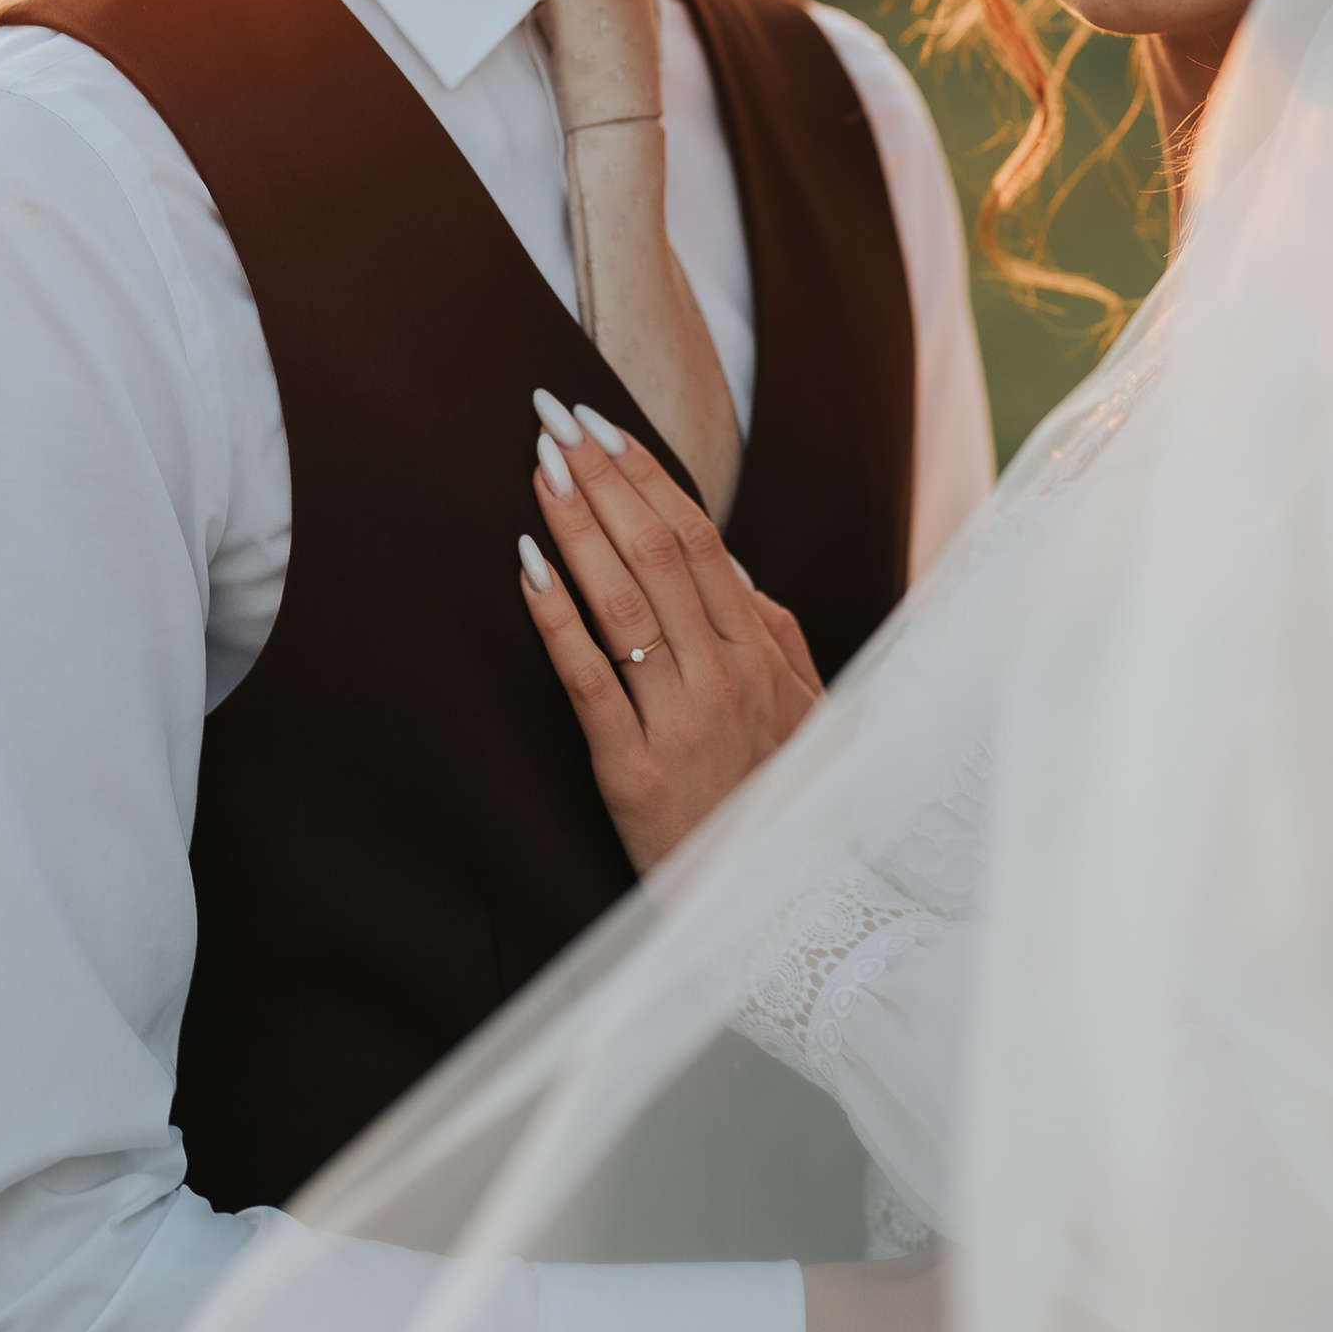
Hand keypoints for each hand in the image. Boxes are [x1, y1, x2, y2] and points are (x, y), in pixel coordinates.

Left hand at [517, 391, 823, 873]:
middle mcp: (724, 676)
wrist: (783, 912)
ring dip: (578, 524)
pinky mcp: (632, 772)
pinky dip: (557, 618)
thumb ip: (778, 641)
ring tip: (539, 469)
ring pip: (624, 600)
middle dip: (604, 479)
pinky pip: (589, 679)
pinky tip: (527, 566)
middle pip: (659, 553)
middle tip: (554, 419)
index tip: (605, 427)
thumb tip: (744, 578)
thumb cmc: (780, 808)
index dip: (649, 478)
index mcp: (760, 655)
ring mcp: (680, 722)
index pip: (700, 541)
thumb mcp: (805, 718)